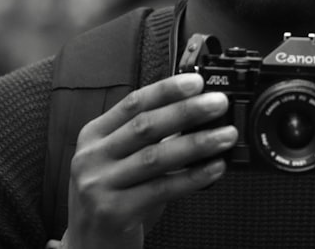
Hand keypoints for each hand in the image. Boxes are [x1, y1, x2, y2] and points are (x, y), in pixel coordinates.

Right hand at [62, 73, 237, 248]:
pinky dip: (192, 177)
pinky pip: (161, 189)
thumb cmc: (111, 198)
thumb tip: (195, 113)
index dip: (166, 90)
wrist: (89, 246)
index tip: (195, 82)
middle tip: (217, 103)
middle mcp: (92, 158)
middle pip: (145, 127)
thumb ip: (147, 139)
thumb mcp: (118, 161)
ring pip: (156, 157)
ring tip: (225, 136)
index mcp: (93, 136)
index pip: (133, 103)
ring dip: (197, 144)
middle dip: (186, 111)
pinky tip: (214, 168)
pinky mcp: (114, 212)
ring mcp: (99, 185)